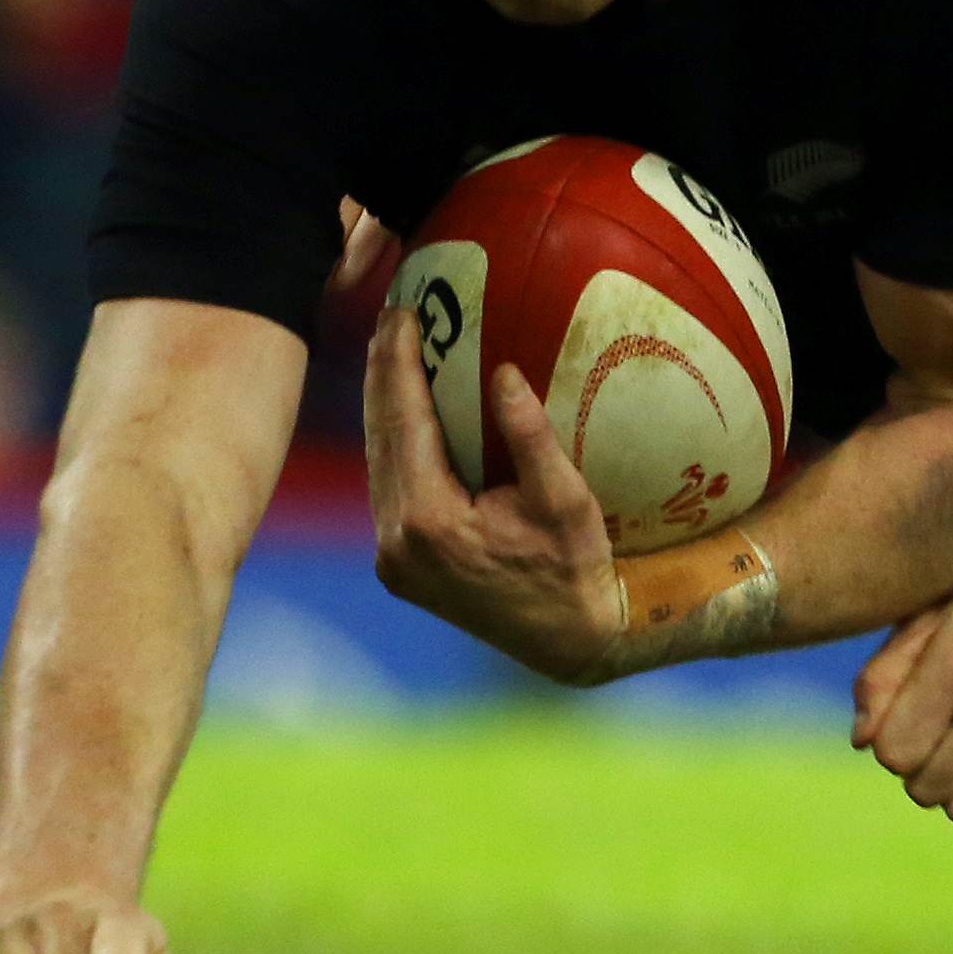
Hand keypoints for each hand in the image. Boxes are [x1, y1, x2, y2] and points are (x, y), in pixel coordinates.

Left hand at [361, 297, 625, 683]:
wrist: (568, 641)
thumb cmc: (576, 569)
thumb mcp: (565, 499)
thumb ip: (529, 437)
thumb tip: (503, 374)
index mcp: (429, 522)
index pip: (404, 422)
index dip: (399, 363)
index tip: (401, 312)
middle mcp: (396, 540)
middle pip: (378, 437)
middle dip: (380, 373)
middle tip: (389, 315)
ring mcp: (391, 557)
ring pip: (376, 462)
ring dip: (381, 406)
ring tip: (389, 351)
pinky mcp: (398, 566)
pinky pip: (386, 488)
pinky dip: (392, 443)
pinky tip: (402, 412)